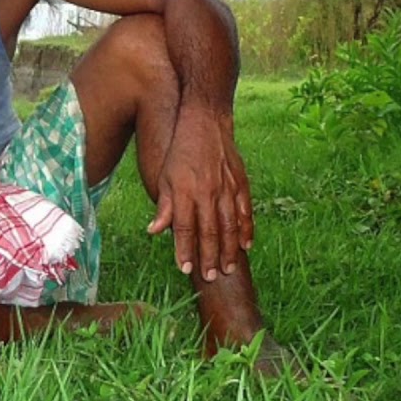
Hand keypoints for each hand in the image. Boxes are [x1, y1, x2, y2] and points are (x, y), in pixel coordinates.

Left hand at [146, 110, 253, 281]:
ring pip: (229, 226)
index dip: (184, 250)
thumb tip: (154, 231)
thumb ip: (163, 206)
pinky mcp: (240, 183)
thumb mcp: (164, 177)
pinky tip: (245, 246)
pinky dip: (246, 230)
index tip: (186, 268)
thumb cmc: (180, 152)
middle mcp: (206, 192)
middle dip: (208, 257)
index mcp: (184, 192)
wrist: (204, 123)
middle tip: (209, 276)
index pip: (184, 228)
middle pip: (208, 231)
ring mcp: (225, 188)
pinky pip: (245, 212)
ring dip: (228, 250)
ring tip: (226, 268)